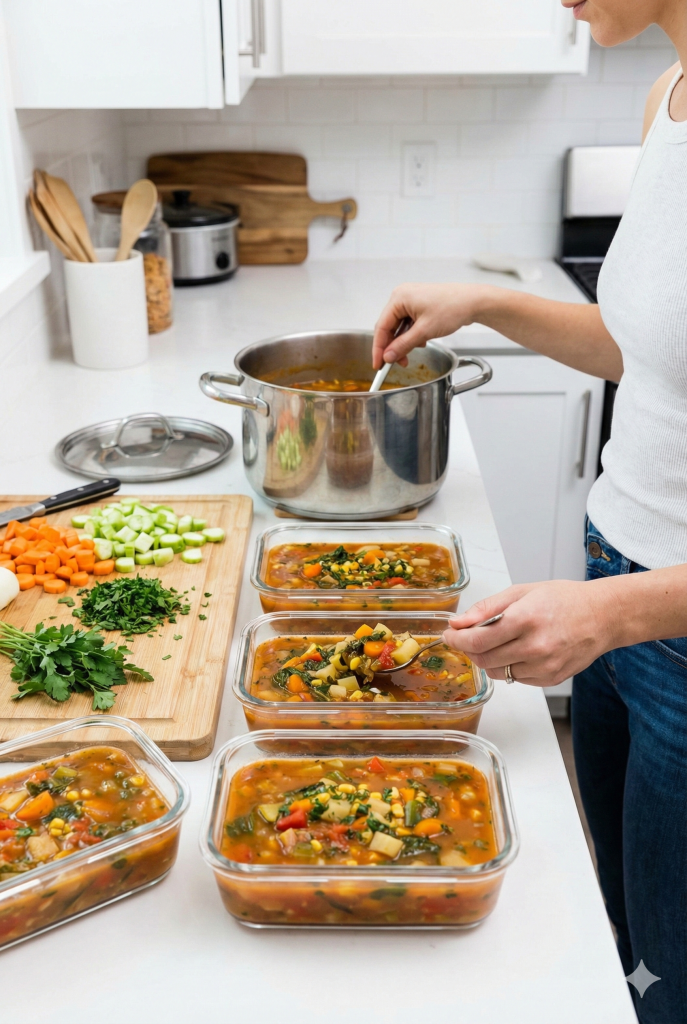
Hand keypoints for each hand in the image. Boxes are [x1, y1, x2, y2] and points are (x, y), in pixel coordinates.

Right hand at [372, 282, 494, 368]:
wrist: (473, 302)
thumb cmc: (452, 308)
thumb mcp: (424, 331)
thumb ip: (403, 345)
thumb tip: (388, 356)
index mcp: (399, 298)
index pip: (382, 326)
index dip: (378, 348)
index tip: (378, 364)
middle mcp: (402, 296)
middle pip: (389, 327)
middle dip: (392, 347)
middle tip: (395, 363)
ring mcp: (411, 300)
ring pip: (399, 327)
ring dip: (403, 343)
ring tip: (410, 354)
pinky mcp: (420, 306)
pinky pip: (409, 324)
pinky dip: (412, 336)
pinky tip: (421, 342)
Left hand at [442, 580, 617, 686]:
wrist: (603, 616)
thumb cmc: (564, 599)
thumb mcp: (522, 592)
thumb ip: (486, 608)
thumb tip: (458, 623)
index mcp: (525, 619)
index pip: (477, 640)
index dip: (456, 640)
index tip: (449, 635)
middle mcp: (535, 646)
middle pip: (484, 660)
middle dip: (468, 650)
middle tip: (465, 638)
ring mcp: (544, 666)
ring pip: (498, 673)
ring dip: (488, 659)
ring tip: (496, 642)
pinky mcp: (551, 679)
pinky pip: (516, 679)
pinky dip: (509, 666)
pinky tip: (518, 650)